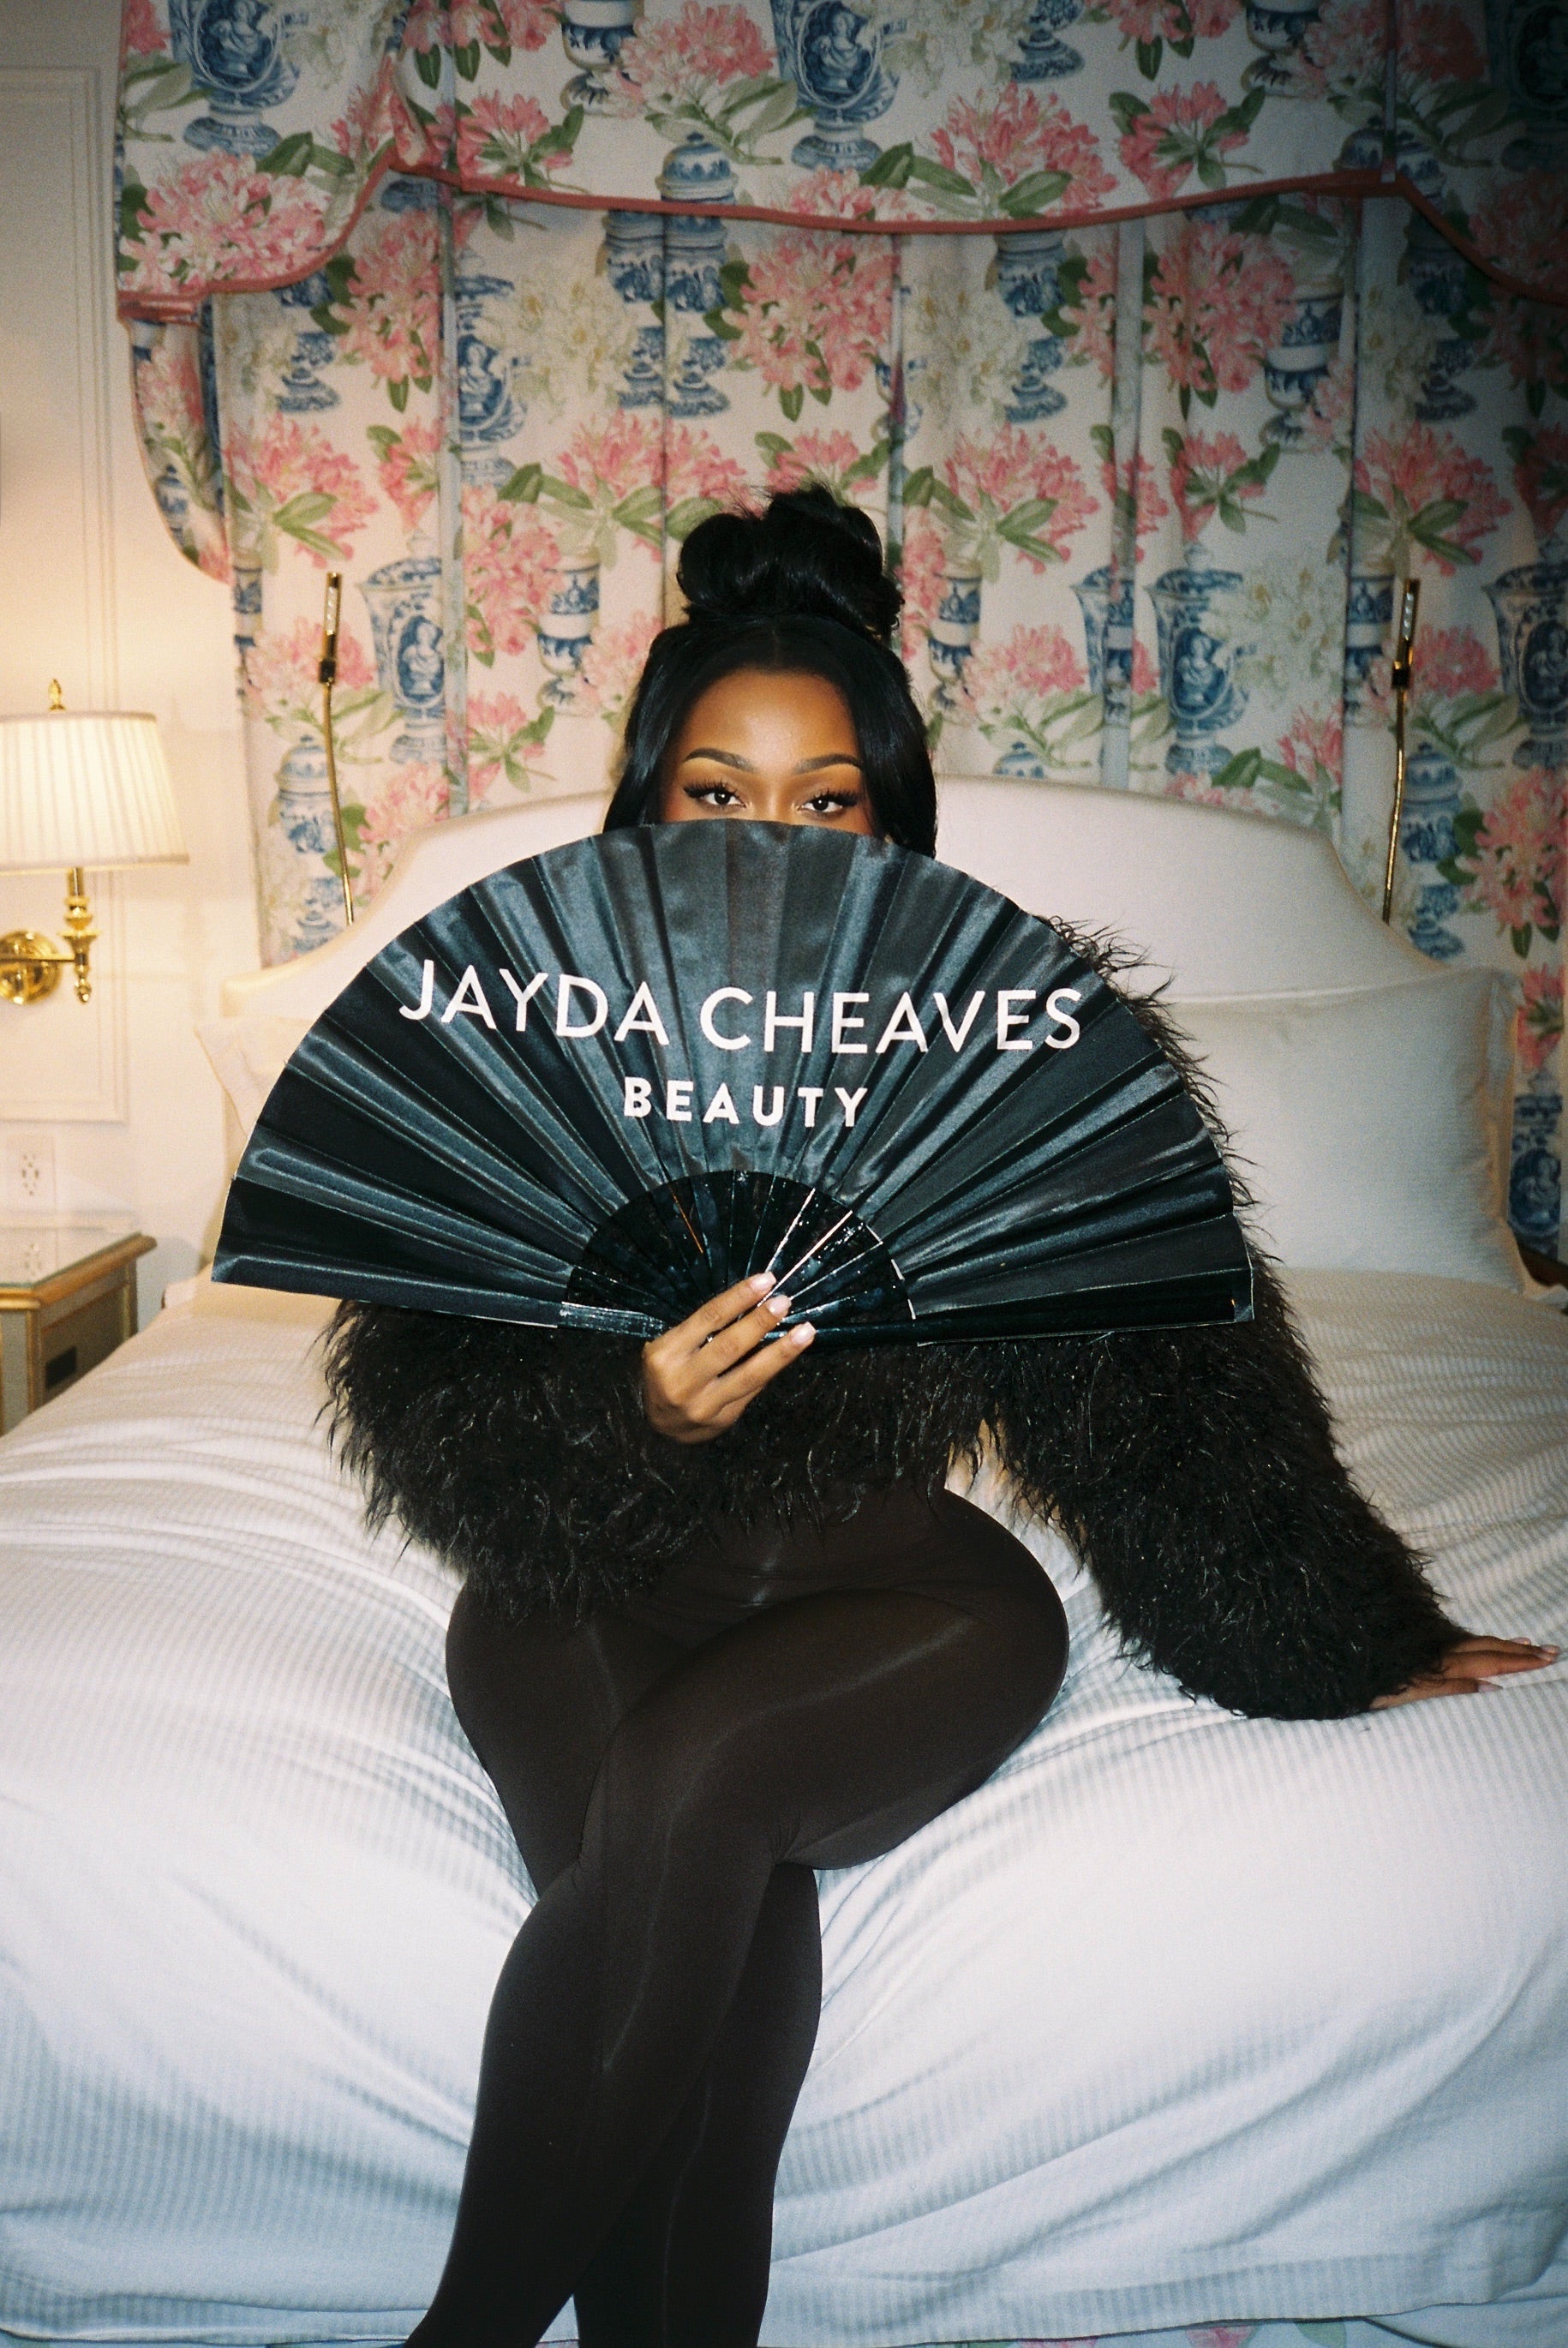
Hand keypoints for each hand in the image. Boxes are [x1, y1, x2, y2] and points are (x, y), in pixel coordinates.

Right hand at [642, 1272, 814, 1445]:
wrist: (658, 1425)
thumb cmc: (667, 1373)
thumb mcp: (670, 1348)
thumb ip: (702, 1332)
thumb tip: (751, 1306)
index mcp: (666, 1354)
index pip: (708, 1318)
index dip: (739, 1297)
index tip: (765, 1281)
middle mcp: (682, 1381)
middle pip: (729, 1346)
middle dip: (760, 1322)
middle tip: (784, 1302)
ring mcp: (703, 1404)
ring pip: (749, 1375)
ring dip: (781, 1352)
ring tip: (806, 1332)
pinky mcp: (721, 1420)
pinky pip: (752, 1391)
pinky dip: (771, 1370)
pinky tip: (789, 1355)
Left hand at [1370, 1634, 1559, 1708]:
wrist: (1334, 1665)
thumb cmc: (1367, 1686)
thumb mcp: (1408, 1695)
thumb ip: (1451, 1690)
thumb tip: (1493, 1688)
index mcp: (1441, 1664)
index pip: (1490, 1661)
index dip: (1520, 1661)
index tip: (1546, 1659)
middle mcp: (1438, 1650)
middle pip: (1488, 1647)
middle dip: (1520, 1651)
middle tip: (1552, 1650)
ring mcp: (1428, 1645)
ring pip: (1475, 1642)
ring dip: (1503, 1644)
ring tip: (1528, 1644)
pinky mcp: (1418, 1646)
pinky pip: (1459, 1641)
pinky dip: (1480, 1642)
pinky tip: (1485, 1642)